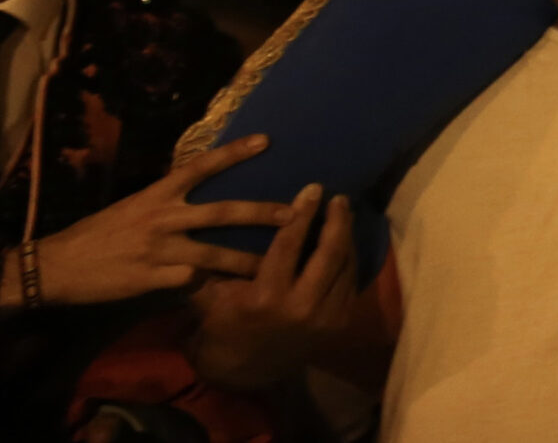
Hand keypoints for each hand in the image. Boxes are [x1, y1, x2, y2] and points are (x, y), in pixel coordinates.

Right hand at [14, 135, 293, 307]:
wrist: (57, 266)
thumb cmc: (98, 233)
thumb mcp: (133, 206)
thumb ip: (168, 201)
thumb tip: (204, 193)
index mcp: (157, 194)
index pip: (202, 166)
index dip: (234, 152)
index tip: (267, 140)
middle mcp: (162, 217)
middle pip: (222, 212)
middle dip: (261, 213)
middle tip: (296, 213)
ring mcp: (159, 250)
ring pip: (214, 254)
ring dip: (247, 261)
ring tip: (277, 265)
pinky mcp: (152, 279)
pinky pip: (190, 283)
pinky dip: (209, 288)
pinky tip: (230, 296)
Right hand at [190, 183, 357, 389]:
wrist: (245, 370)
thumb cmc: (222, 325)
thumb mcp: (208, 296)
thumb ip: (207, 263)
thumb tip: (207, 219)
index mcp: (266, 296)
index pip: (290, 244)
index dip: (303, 213)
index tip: (314, 188)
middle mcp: (300, 306)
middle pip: (329, 252)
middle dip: (337, 220)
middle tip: (339, 198)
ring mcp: (324, 317)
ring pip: (345, 266)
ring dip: (348, 236)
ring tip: (344, 213)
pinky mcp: (338, 323)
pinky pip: (351, 282)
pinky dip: (351, 259)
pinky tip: (347, 240)